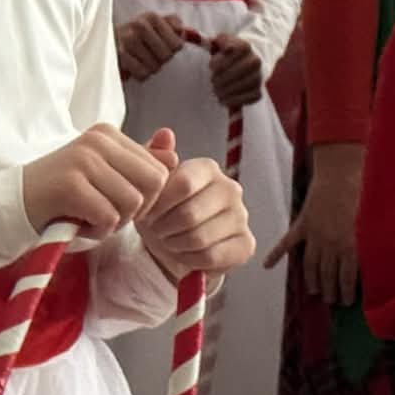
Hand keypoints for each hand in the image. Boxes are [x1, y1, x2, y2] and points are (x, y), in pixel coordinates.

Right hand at [22, 123, 171, 238]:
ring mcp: (83, 160)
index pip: (160, 169)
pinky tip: (78, 225)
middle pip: (154, 184)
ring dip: (115, 224)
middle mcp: (98, 141)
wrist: (10, 205)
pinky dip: (97, 232)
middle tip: (110, 215)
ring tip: (90, 219)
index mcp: (109, 134)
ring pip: (133, 203)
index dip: (147, 198)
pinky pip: (109, 217)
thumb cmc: (62, 195)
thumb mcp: (104, 175)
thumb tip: (175, 157)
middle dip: (138, 211)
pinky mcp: (69, 185)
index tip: (118, 204)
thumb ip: (139, 164)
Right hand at [116, 12, 186, 82]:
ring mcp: (127, 40)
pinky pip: (142, 74)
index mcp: (152, 17)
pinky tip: (135, 66)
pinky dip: (141, 74)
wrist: (107, 40)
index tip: (164, 45)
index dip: (173, 49)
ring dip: (151, 67)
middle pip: (167, 56)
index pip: (177, 44)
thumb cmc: (138, 34)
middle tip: (151, 53)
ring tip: (142, 58)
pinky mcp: (119, 56)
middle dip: (161, 59)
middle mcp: (139, 25)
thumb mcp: (157, 23)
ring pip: (155, 66)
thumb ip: (175, 24)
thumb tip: (186, 32)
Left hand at [138, 154, 255, 281]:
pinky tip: (186, 254)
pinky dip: (191, 260)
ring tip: (170, 241)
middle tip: (157, 231)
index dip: (159, 204)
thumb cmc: (160, 210)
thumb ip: (152, 157)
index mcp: (208, 169)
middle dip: (164, 229)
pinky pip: (212, 256)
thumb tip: (165, 134)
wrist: (172, 244)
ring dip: (175, 245)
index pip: (183, 184)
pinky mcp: (246, 244)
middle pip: (190, 214)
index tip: (147, 213)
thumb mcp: (148, 184)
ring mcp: (241, 216)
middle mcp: (231, 188)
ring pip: (199, 238)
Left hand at [208, 33, 264, 107]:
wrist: (251, 61)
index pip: (230, 54)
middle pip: (235, 72)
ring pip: (241, 86)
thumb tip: (216, 45)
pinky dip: (233, 101)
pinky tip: (223, 100)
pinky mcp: (258, 92)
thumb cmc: (232, 53)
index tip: (211, 66)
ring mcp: (258, 77)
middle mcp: (255, 61)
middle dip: (220, 78)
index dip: (217, 62)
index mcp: (245, 46)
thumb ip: (219, 40)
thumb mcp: (225, 41)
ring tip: (216, 91)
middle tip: (213, 81)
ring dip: (224, 91)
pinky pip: (247, 99)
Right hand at [263, 143, 362, 304]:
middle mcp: (330, 244)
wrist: (341, 170)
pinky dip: (276, 254)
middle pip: (328, 274)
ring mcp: (314, 234)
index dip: (348, 291)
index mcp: (350, 245)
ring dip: (311, 280)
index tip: (348, 303)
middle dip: (330, 290)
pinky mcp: (303, 222)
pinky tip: (267, 265)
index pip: (348, 276)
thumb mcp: (376, 220)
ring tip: (314, 291)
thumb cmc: (364, 192)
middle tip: (332, 301)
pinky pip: (287, 242)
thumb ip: (377, 241)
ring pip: (310, 264)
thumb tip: (388, 257)